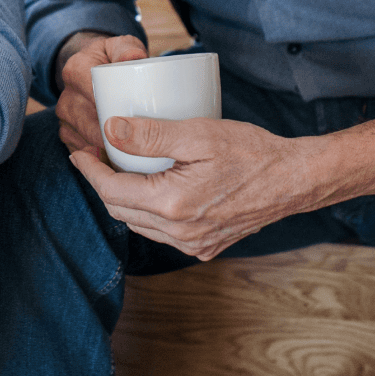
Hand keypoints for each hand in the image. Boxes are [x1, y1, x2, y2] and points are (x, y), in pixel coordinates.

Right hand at [55, 32, 147, 153]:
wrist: (92, 68)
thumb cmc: (114, 59)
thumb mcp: (122, 46)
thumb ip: (128, 48)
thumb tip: (134, 57)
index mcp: (75, 70)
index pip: (94, 96)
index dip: (114, 112)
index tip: (139, 122)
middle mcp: (65, 96)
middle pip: (90, 124)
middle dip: (115, 138)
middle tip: (143, 146)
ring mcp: (64, 117)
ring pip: (86, 141)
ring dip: (108, 151)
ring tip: (134, 156)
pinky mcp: (66, 133)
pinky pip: (82, 152)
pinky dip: (99, 159)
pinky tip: (117, 161)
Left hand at [70, 113, 328, 259]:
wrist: (295, 179)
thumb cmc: (251, 152)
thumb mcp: (198, 134)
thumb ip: (151, 134)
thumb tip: (110, 129)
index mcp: (173, 206)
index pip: (111, 192)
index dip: (89, 170)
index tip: (79, 151)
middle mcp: (180, 233)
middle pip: (121, 210)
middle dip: (102, 184)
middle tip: (97, 156)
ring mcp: (193, 244)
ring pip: (140, 224)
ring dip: (124, 199)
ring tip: (120, 169)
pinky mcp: (206, 246)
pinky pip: (163, 232)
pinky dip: (149, 212)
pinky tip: (152, 189)